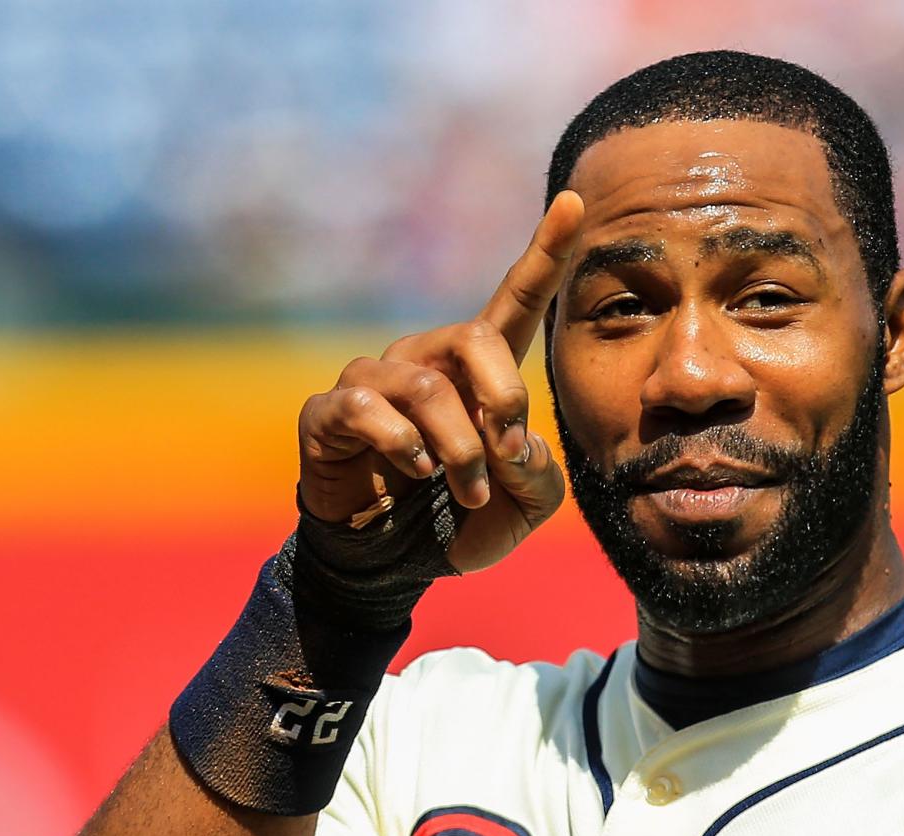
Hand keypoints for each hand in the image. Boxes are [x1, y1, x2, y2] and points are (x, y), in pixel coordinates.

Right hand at [297, 190, 584, 571]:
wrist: (390, 565)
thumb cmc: (457, 522)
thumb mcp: (523, 506)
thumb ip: (539, 471)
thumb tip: (514, 441)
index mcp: (477, 374)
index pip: (513, 302)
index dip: (543, 254)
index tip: (573, 201)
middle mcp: (424, 362)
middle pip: (473, 337)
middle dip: (504, 398)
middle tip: (507, 454)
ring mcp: (372, 382)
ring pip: (427, 387)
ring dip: (459, 450)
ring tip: (464, 493)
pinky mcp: (329, 412)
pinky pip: (368, 410)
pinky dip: (402, 447)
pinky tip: (413, 472)